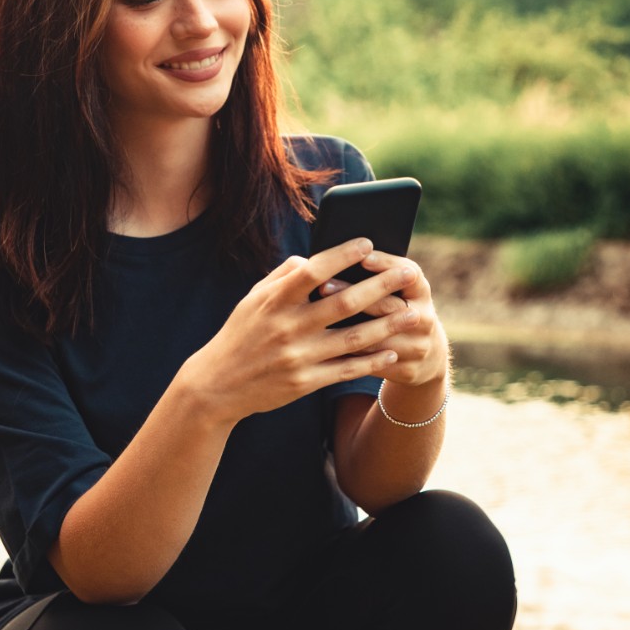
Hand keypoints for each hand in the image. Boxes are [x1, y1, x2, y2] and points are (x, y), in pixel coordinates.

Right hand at [176, 239, 424, 426]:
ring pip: (354, 338)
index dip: (342, 255)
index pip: (313, 271)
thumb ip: (281, 277)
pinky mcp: (305, 382)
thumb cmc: (239, 335)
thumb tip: (309, 257)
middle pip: (344, 302)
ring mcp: (298, 356)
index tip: (368, 243)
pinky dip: (372, 360)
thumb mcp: (252, 300)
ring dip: (388, 325)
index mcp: (274, 301)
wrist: (217, 386)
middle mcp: (288, 327)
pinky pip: (347, 369)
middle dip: (381, 286)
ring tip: (412, 313)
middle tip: (409, 274)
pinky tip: (393, 350)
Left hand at [316, 251, 448, 389]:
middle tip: (323, 285)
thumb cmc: (396, 312)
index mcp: (421, 292)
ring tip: (316, 318)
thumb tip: (332, 255)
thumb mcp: (398, 292)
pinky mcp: (408, 370)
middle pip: (389, 305)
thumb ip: (373, 275)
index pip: (409, 273)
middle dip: (354, 294)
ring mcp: (418, 347)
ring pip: (377, 337)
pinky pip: (372, 363)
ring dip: (345, 328)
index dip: (386, 264)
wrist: (426, 357)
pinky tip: (323, 347)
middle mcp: (424, 318)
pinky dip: (347, 354)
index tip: (361, 256)